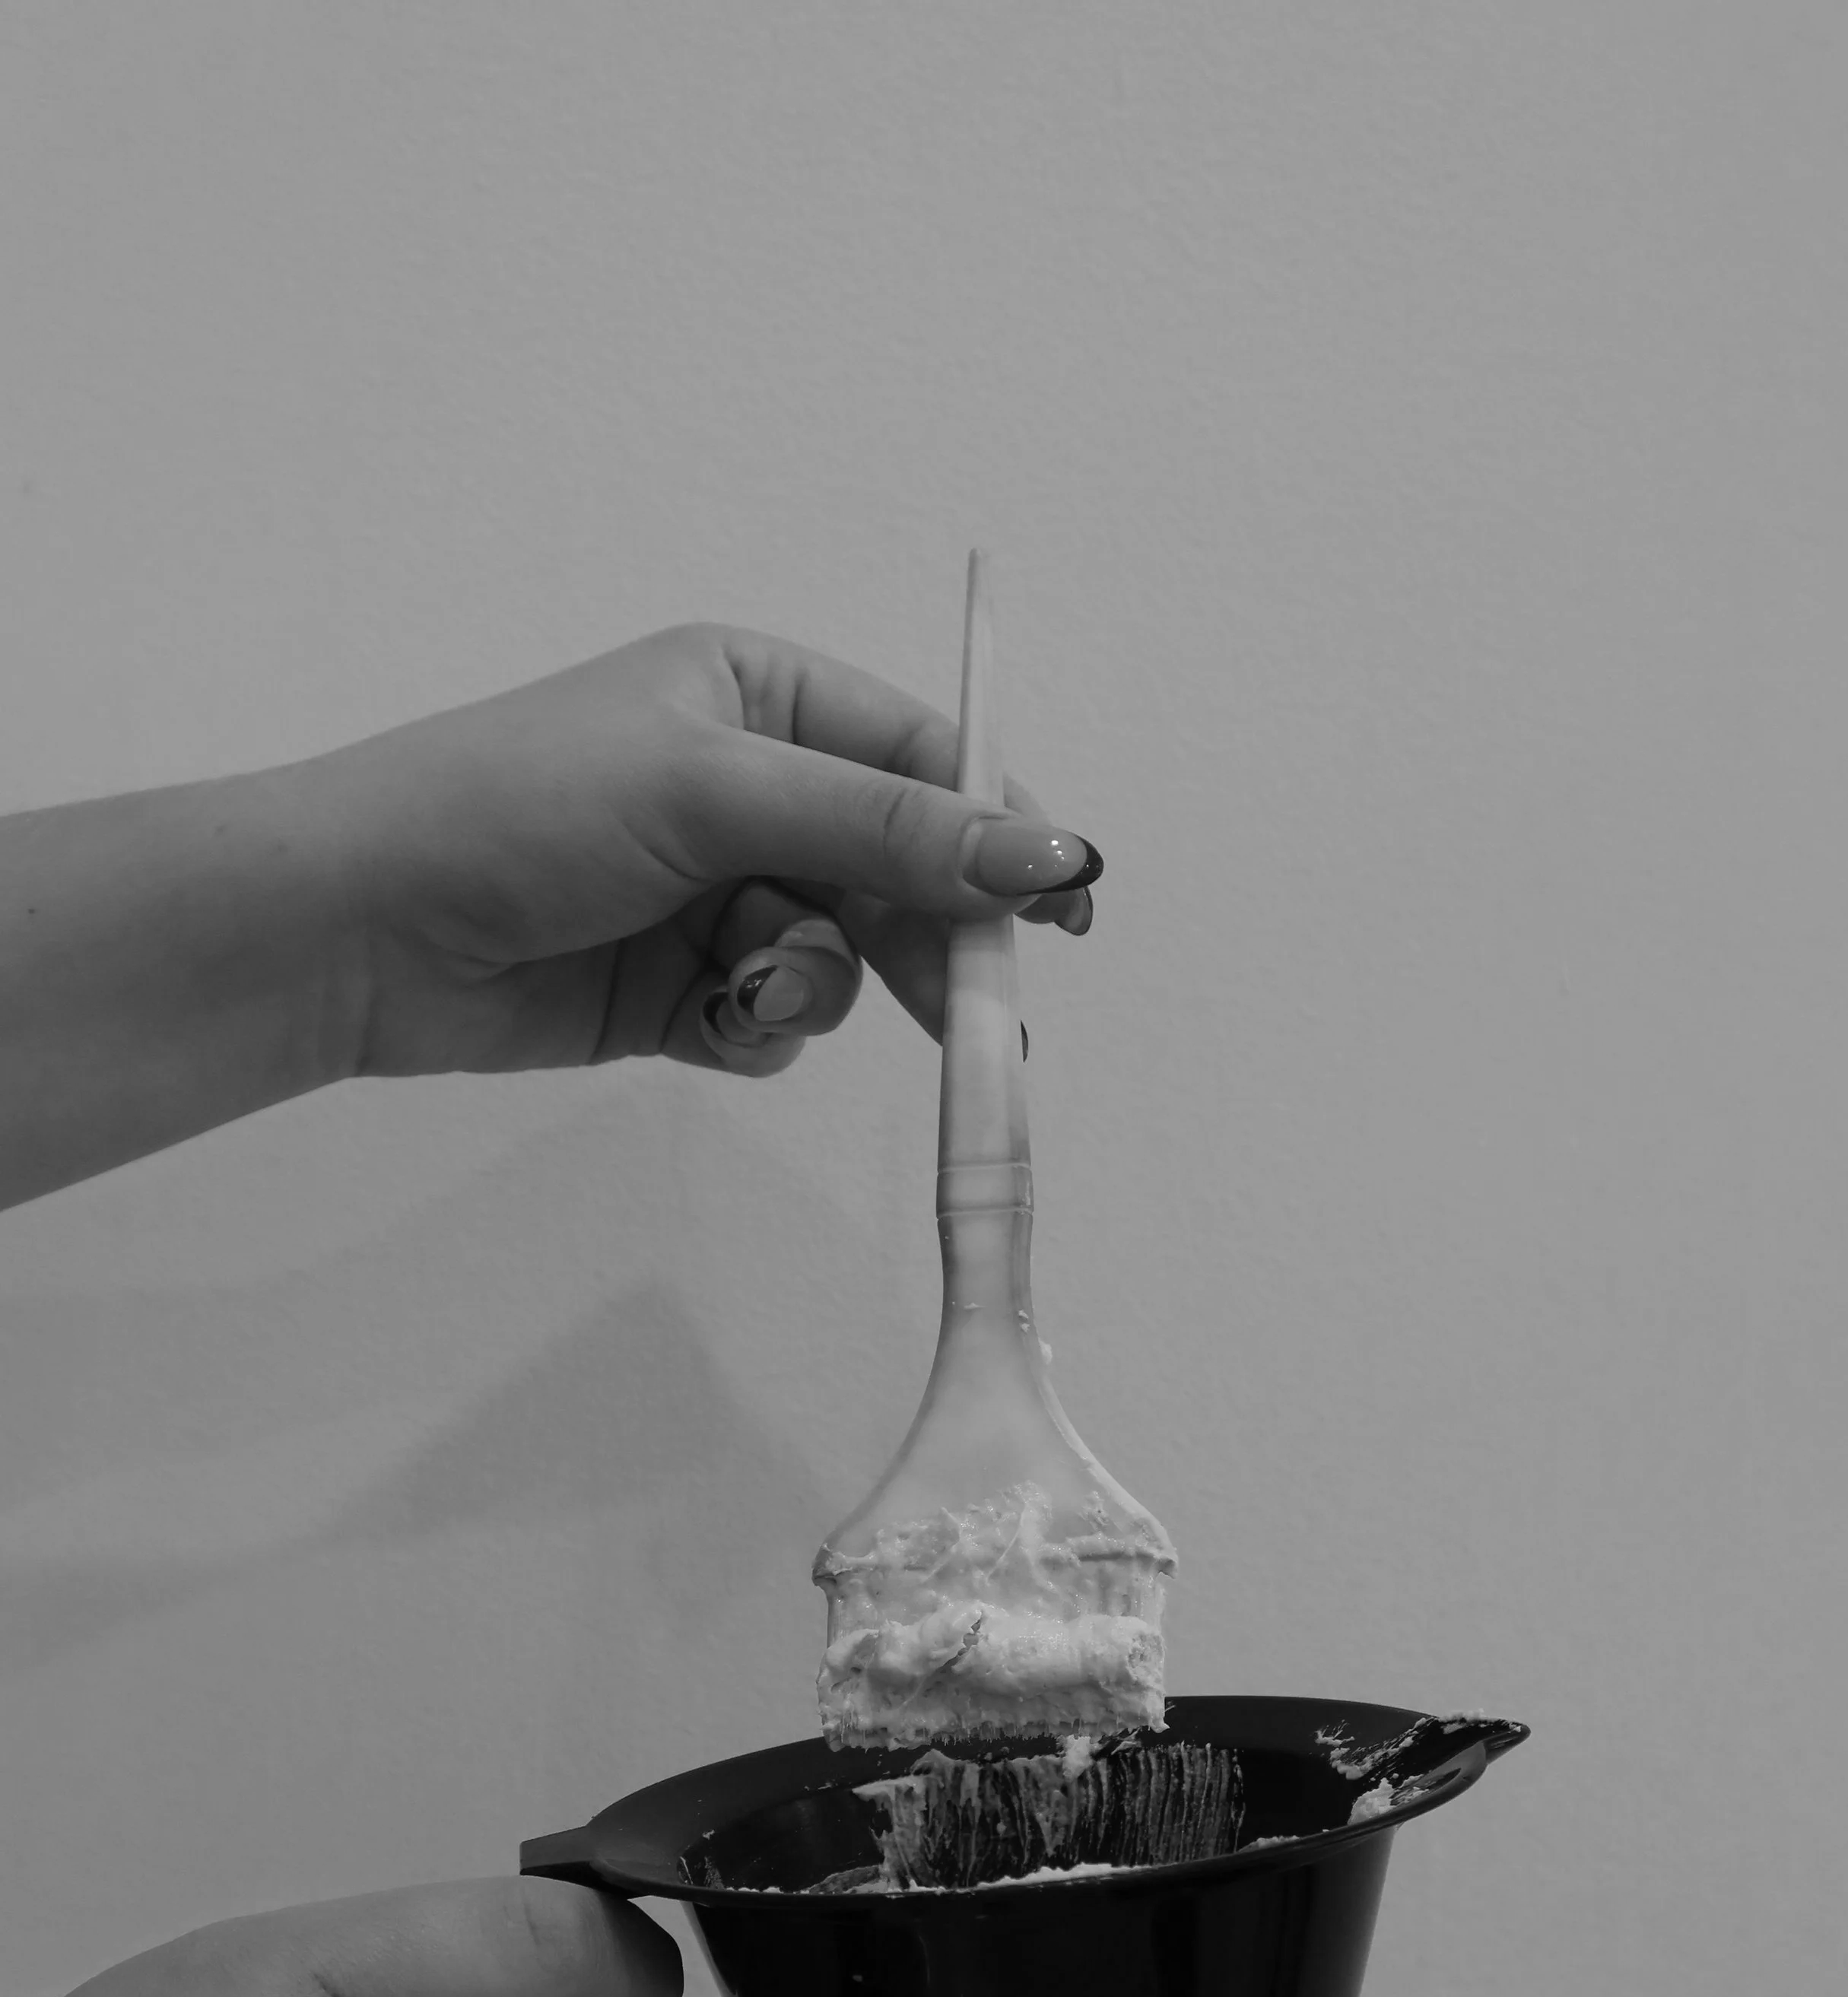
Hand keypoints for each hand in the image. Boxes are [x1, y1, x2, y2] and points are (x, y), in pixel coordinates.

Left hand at [315, 622, 1100, 1081]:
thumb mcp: (717, 792)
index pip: (920, 761)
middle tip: (982, 1016)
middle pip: (900, 873)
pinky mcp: (680, 988)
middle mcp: (747, 787)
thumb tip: (1048, 854)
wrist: (363, 928)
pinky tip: (700, 1023)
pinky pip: (776, 1021)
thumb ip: (887, 832)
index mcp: (758, 694)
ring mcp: (714, 893)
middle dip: (924, 938)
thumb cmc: (523, 809)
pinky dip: (753, 1030)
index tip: (1063, 908)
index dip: (999, 833)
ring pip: (844, 959)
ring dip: (810, 984)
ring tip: (743, 987)